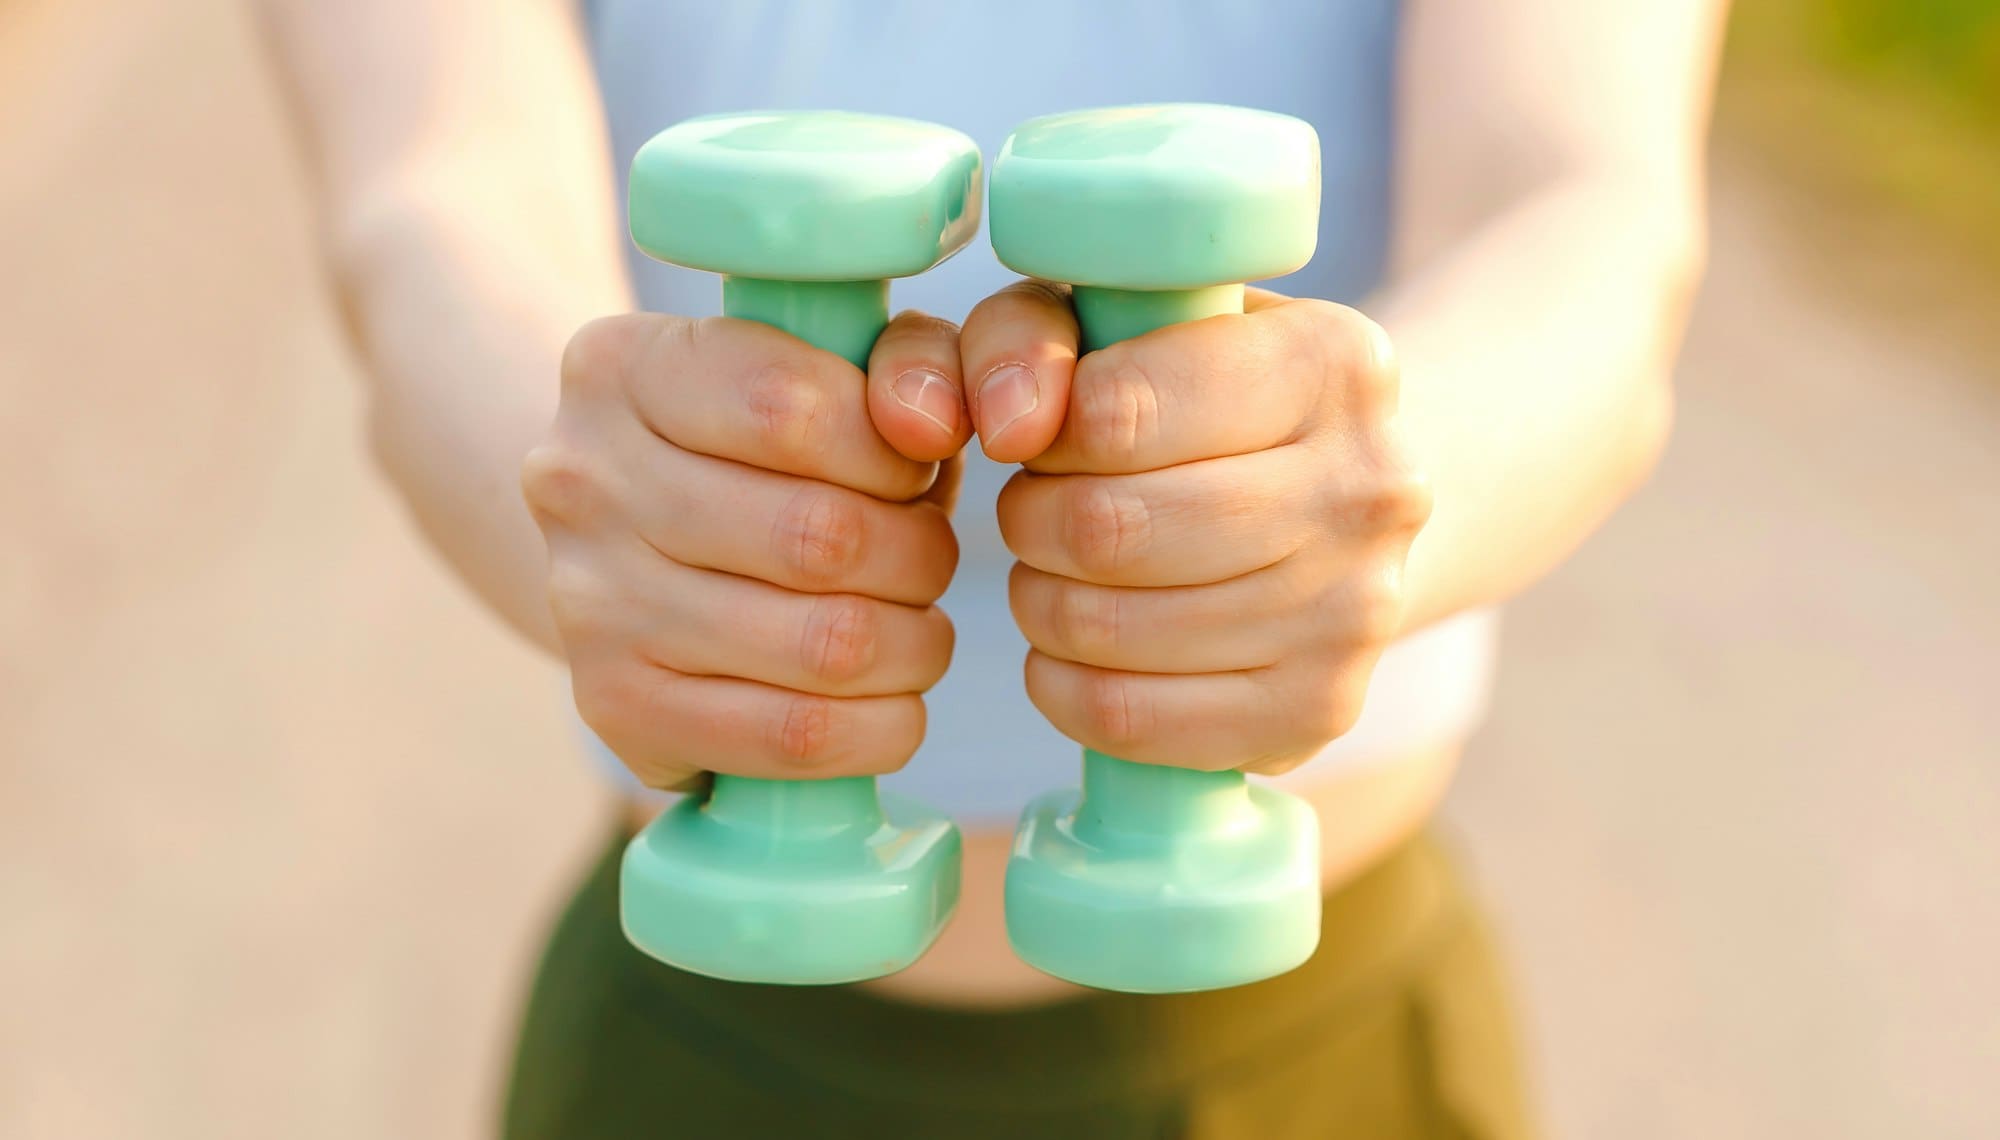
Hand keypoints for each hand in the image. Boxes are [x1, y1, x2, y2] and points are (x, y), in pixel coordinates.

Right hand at [523, 311, 971, 790]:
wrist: (635, 554)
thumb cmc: (770, 452)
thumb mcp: (834, 368)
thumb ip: (908, 361)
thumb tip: (935, 425)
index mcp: (626, 367)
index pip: (793, 409)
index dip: (892, 453)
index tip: (912, 469)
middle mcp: (583, 479)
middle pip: (823, 537)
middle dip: (919, 557)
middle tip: (926, 560)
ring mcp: (589, 602)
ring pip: (827, 645)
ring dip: (913, 646)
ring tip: (913, 628)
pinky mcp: (615, 707)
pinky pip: (798, 736)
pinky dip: (881, 726)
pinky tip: (886, 699)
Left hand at [960, 282, 1431, 774]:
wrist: (1339, 500)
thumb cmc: (1201, 400)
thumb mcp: (1116, 323)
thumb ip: (1029, 337)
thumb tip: (1007, 425)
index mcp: (1330, 361)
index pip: (1116, 412)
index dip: (1045, 435)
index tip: (1049, 438)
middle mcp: (1369, 484)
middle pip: (1109, 529)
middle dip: (1033, 523)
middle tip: (1035, 512)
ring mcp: (1356, 609)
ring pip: (1110, 628)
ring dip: (1042, 602)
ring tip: (1058, 572)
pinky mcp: (1319, 708)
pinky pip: (1129, 718)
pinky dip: (1063, 686)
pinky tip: (1071, 649)